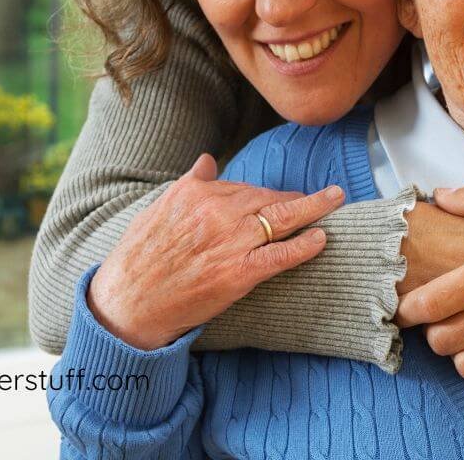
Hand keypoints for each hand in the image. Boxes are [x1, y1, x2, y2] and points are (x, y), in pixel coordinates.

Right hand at [87, 154, 344, 348]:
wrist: (128, 303)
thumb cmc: (139, 258)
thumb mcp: (157, 209)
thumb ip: (189, 183)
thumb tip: (207, 160)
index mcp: (196, 193)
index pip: (244, 187)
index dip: (267, 193)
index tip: (283, 195)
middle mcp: (216, 212)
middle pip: (268, 198)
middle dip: (298, 197)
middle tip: (326, 195)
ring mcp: (230, 242)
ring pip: (281, 219)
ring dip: (314, 208)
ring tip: (335, 200)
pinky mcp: (238, 273)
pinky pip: (280, 255)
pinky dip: (304, 246)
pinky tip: (321, 238)